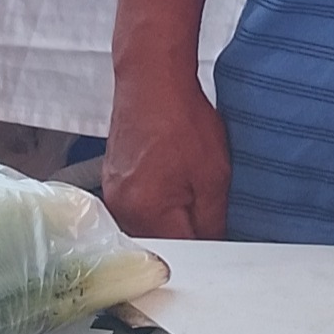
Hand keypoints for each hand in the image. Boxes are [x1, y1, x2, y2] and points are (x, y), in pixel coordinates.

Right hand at [102, 67, 230, 240]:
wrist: (151, 78)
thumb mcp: (214, 176)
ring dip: (171, 215)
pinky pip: (139, 205)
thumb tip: (215, 244)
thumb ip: (214, 220)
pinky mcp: (113, 181)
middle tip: (206, 203)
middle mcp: (122, 210)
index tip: (220, 236)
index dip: (207, 248)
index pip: (182, 255)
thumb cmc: (180, 117)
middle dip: (187, 231)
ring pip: (150, 225)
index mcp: (147, 213)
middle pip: (161, 244)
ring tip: (186, 182)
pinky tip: (171, 175)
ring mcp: (114, 196)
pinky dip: (158, 199)